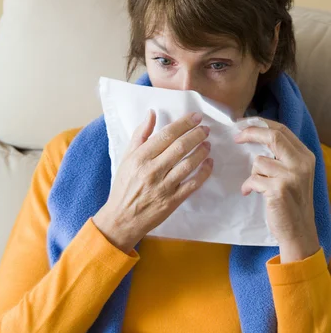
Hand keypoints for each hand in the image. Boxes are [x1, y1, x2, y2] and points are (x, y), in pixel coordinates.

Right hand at [93, 110, 212, 252]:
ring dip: (202, 151)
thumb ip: (140, 135)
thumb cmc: (124, 187)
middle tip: (205, 129)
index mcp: (140, 158)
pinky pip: (193, 184)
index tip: (196, 117)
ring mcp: (164, 187)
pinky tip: (209, 163)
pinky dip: (204, 172)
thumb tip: (152, 113)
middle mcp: (152, 171)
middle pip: (180, 147)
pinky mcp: (173, 201)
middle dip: (196, 134)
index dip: (184, 124)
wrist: (122, 219)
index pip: (166, 135)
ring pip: (189, 164)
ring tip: (207, 143)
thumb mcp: (126, 158)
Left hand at [234, 119, 320, 258]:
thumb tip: (256, 137)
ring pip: (258, 161)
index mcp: (305, 156)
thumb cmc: (291, 203)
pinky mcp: (279, 189)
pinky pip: (253, 179)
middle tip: (236, 137)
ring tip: (257, 186)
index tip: (244, 125)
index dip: (261, 124)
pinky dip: (247, 186)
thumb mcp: (294, 175)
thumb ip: (282, 157)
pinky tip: (249, 193)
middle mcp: (301, 163)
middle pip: (273, 136)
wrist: (298, 230)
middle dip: (250, 133)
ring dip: (252, 173)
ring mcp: (291, 176)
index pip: (282, 130)